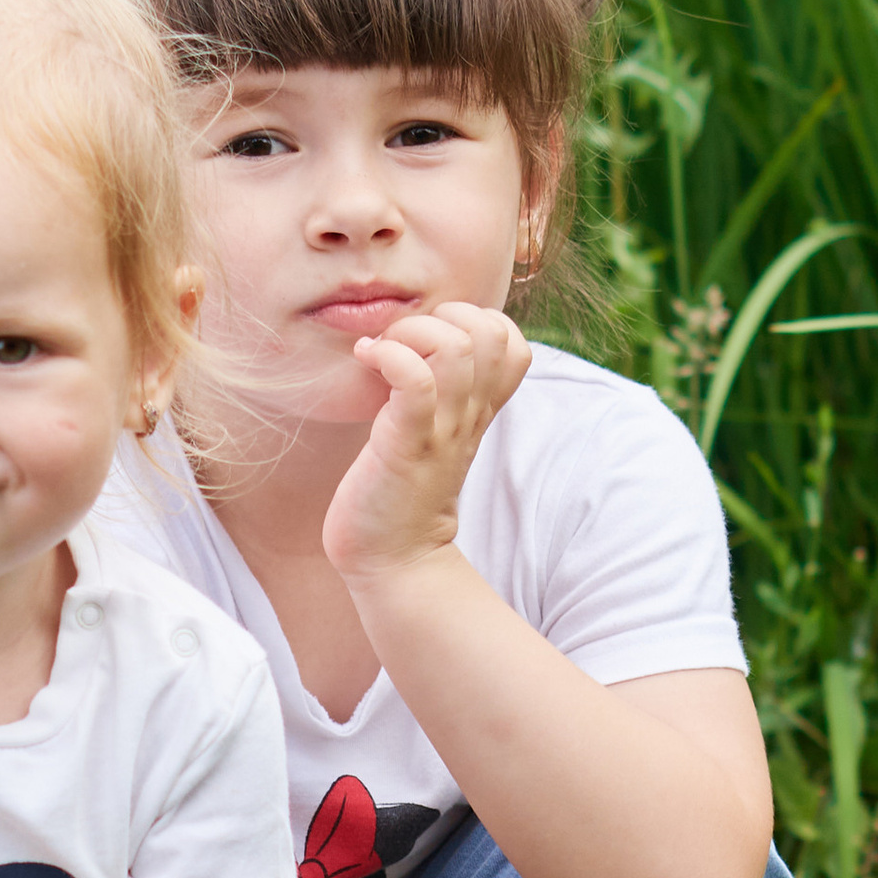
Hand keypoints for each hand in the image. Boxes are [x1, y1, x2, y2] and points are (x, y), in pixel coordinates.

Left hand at [323, 302, 530, 588]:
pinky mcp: (409, 443)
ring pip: (457, 347)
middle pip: (493, 332)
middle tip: (401, 340)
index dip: (474, 320)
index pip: (511, 341)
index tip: (427, 339)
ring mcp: (442, 428)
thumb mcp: (431, 433)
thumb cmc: (399, 493)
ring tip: (381, 350)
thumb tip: (414, 345)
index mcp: (477, 409)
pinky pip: (416, 381)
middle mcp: (468, 414)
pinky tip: (366, 361)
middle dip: (444, 316)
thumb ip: (437, 394)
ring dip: (413, 332)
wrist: (394, 561)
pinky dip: (390, 356)